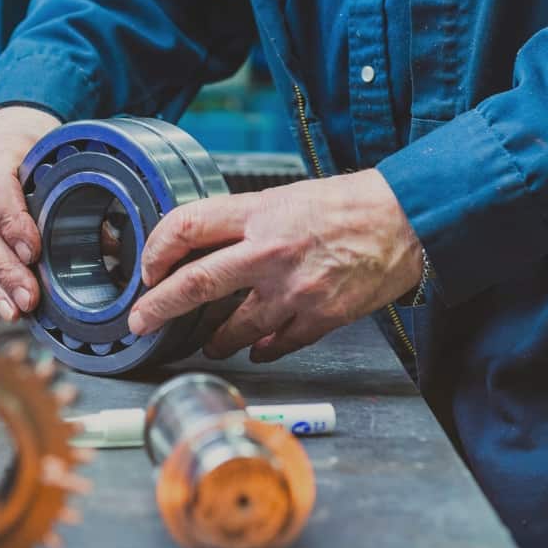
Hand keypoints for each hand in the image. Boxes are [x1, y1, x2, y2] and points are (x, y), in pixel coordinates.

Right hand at [0, 106, 60, 319]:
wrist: (1, 131)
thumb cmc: (34, 145)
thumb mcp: (57, 154)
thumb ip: (79, 193)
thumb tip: (112, 243)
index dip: (12, 221)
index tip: (32, 252)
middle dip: (7, 269)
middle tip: (30, 297)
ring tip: (17, 311)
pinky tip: (7, 308)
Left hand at [127, 169, 423, 361]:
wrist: (406, 219)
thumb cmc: (349, 205)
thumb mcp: (286, 197)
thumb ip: (244, 224)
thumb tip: (205, 250)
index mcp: (259, 213)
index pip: (186, 227)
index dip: (156, 250)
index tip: (147, 269)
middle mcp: (270, 252)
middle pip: (195, 285)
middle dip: (158, 308)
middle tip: (141, 321)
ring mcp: (295, 289)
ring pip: (233, 329)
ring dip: (215, 341)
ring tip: (209, 343)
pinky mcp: (320, 317)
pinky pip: (276, 344)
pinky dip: (261, 349)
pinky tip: (256, 348)